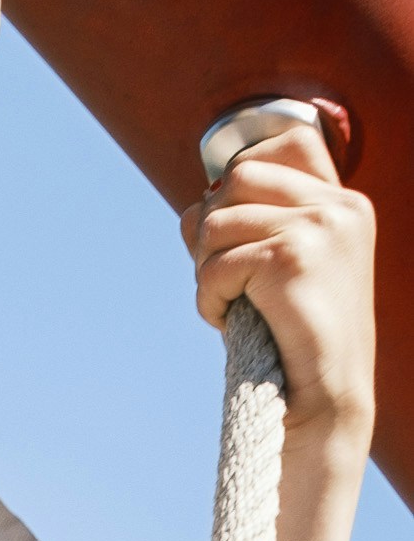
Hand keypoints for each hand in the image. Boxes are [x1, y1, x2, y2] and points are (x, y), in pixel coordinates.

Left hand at [179, 111, 376, 446]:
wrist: (326, 400)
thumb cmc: (297, 337)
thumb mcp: (284, 265)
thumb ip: (253, 222)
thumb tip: (195, 205)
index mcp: (345, 203)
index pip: (290, 140)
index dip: (246, 171)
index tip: (237, 224)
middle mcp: (338, 207)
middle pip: (239, 175)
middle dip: (214, 226)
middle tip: (226, 275)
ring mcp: (318, 227)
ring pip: (215, 220)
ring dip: (206, 268)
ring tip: (230, 303)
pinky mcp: (289, 257)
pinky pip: (213, 264)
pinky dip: (207, 298)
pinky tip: (228, 322)